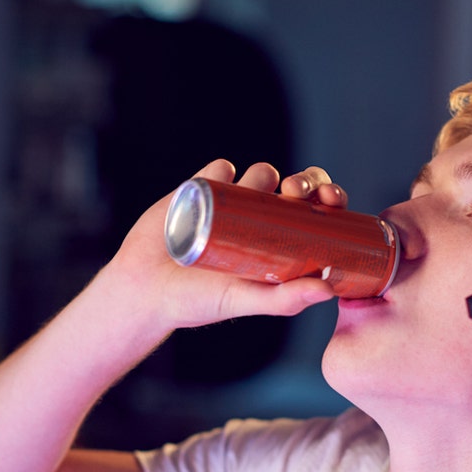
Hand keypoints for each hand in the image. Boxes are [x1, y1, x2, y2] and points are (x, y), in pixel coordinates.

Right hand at [102, 161, 345, 330]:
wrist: (142, 289)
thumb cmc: (195, 303)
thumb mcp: (242, 301)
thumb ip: (282, 300)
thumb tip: (328, 291)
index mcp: (281, 246)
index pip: (318, 215)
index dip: (329, 201)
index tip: (328, 201)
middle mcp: (261, 221)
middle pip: (296, 188)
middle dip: (303, 182)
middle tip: (293, 193)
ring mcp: (232, 203)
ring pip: (261, 174)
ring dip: (265, 174)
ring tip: (256, 191)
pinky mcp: (200, 189)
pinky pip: (221, 168)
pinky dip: (225, 169)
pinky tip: (223, 180)